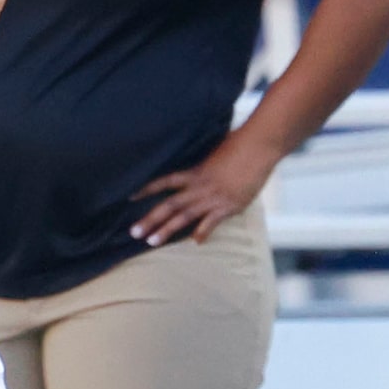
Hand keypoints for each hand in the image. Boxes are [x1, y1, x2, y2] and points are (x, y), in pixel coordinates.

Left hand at [131, 133, 277, 244]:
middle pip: (169, 205)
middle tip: (133, 232)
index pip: (164, 181)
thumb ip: (201, 165)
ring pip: (185, 217)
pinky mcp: (229, 205)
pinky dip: (203, 232)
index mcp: (194, 172)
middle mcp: (199, 186)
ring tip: (151, 242)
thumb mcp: (213, 153)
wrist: (259, 146)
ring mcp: (214, 197)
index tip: (129, 197)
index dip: (146, 189)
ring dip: (167, 230)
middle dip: (150, 219)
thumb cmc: (237, 145)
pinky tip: (195, 242)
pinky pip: (212, 222)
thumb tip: (193, 167)